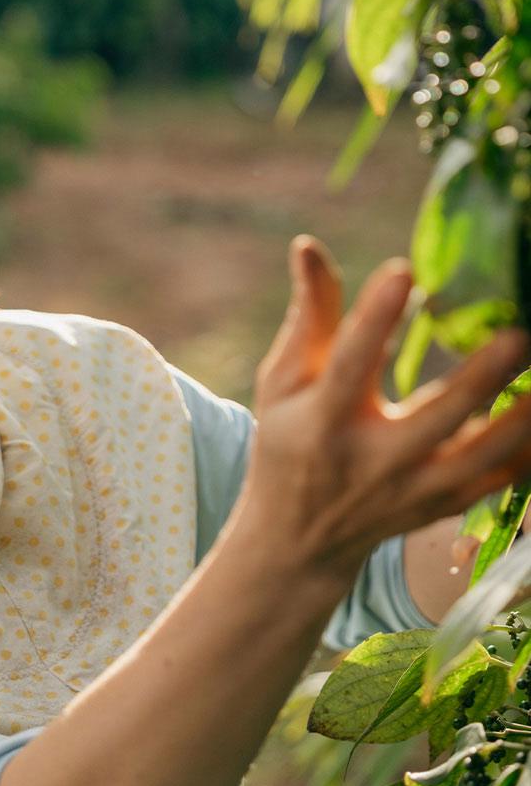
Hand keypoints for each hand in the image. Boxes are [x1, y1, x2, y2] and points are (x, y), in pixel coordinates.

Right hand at [238, 234, 530, 587]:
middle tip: (516, 334)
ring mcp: (412, 489)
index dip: (373, 319)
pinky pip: (503, 479)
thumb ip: (308, 318)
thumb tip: (308, 246)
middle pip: (434, 419)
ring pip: (483, 458)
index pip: (347, 367)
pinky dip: (530, 448)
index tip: (402, 272)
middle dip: (479, 379)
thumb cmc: (286, 443)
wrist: (298, 539)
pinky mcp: (443, 506)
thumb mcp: (281, 384)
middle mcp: (369, 460)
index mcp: (319, 421)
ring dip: (522, 419)